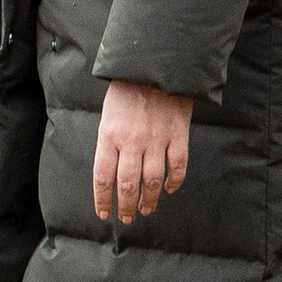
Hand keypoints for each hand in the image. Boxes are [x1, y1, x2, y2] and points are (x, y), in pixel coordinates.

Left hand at [94, 80, 192, 225]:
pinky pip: (178, 166)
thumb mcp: (108, 113)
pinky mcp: (178, 135)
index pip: (103, 177)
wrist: (154, 62)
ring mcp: (157, 139)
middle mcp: (132, 141)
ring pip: (152, 181)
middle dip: (127, 206)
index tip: (105, 214)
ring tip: (146, 209)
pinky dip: (174, 182)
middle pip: (128, 185)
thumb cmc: (127, 87)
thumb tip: (112, 170)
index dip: (103, 200)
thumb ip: (110, 140)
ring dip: (149, 200)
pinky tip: (170, 189)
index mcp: (109, 135)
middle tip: (128, 218)